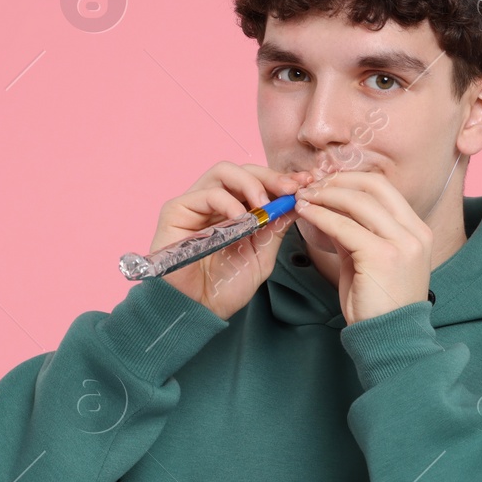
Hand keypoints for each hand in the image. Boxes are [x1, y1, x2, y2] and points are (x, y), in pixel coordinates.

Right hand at [155, 162, 313, 319]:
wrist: (198, 310)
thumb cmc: (225, 287)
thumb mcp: (261, 254)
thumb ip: (275, 227)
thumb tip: (297, 201)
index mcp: (235, 210)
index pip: (258, 182)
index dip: (281, 180)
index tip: (305, 184)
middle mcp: (214, 203)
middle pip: (242, 170)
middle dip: (270, 177)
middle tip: (289, 189)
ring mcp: (195, 204)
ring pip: (223, 172)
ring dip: (250, 184)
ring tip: (264, 205)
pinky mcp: (176, 210)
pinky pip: (205, 193)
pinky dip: (227, 201)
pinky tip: (241, 219)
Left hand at [292, 170, 433, 324]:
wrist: (389, 339)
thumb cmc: (377, 304)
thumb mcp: (371, 260)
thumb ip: (357, 233)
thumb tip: (329, 209)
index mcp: (417, 231)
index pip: (383, 188)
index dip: (351, 180)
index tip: (326, 182)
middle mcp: (415, 232)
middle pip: (373, 187)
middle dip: (337, 181)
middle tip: (311, 186)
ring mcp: (402, 243)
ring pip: (357, 202)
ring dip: (325, 196)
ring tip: (303, 198)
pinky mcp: (382, 255)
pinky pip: (344, 226)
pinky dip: (320, 216)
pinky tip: (305, 214)